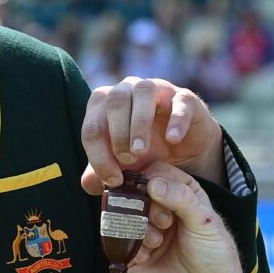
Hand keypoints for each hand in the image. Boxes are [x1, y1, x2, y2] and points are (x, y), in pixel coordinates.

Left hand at [81, 77, 224, 193]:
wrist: (184, 153)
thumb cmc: (146, 154)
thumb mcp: (122, 167)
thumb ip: (102, 172)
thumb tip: (87, 183)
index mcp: (105, 105)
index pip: (92, 125)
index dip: (98, 154)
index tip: (112, 179)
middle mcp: (128, 89)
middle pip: (114, 99)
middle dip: (117, 132)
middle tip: (128, 159)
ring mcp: (158, 89)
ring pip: (144, 90)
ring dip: (139, 122)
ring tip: (141, 150)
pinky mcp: (185, 97)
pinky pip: (180, 101)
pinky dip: (176, 119)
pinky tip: (173, 139)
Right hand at [125, 162, 243, 272]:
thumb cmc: (214, 255)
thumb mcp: (205, 222)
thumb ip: (182, 199)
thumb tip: (152, 182)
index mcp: (182, 192)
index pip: (157, 171)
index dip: (152, 179)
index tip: (156, 193)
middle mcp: (160, 207)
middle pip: (135, 191)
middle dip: (147, 206)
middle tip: (164, 223)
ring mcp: (145, 229)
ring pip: (125, 215)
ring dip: (139, 227)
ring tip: (158, 242)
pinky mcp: (133, 252)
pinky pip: (117, 241)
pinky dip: (131, 247)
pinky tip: (148, 257)